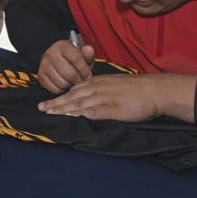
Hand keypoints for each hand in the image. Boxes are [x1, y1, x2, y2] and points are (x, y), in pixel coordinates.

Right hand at [36, 40, 95, 93]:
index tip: (88, 75)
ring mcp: (44, 65)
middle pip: (69, 74)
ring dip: (71, 86)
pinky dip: (62, 90)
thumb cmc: (71, 57)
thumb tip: (89, 49)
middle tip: (81, 81)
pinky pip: (54, 89)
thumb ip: (87, 53)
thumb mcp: (82, 53)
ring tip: (74, 82)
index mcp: (62, 46)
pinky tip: (65, 84)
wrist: (55, 58)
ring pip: (62, 83)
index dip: (85, 70)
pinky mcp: (41, 76)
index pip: (76, 58)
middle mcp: (51, 54)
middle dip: (79, 80)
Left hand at [37, 74, 162, 122]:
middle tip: (41, 108)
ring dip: (62, 108)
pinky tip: (71, 115)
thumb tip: (92, 100)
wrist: (154, 90)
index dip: (61, 96)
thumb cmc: (138, 89)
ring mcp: (104, 97)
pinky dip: (79, 113)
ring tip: (49, 112)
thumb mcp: (116, 85)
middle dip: (56, 102)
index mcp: (99, 82)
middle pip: (72, 95)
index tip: (49, 102)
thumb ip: (103, 91)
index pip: (75, 89)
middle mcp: (98, 87)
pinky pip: (92, 111)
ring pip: (78, 102)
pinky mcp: (111, 107)